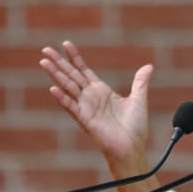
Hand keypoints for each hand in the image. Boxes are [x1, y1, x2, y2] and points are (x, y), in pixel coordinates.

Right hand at [40, 41, 151, 173]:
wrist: (132, 148)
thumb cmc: (134, 128)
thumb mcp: (139, 100)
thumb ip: (140, 83)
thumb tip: (148, 66)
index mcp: (101, 91)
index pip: (84, 70)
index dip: (75, 57)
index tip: (66, 43)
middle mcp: (90, 97)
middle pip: (71, 76)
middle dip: (59, 63)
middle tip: (45, 50)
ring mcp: (86, 108)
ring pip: (68, 87)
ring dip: (56, 75)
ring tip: (44, 62)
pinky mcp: (85, 120)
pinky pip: (71, 107)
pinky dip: (62, 98)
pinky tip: (53, 88)